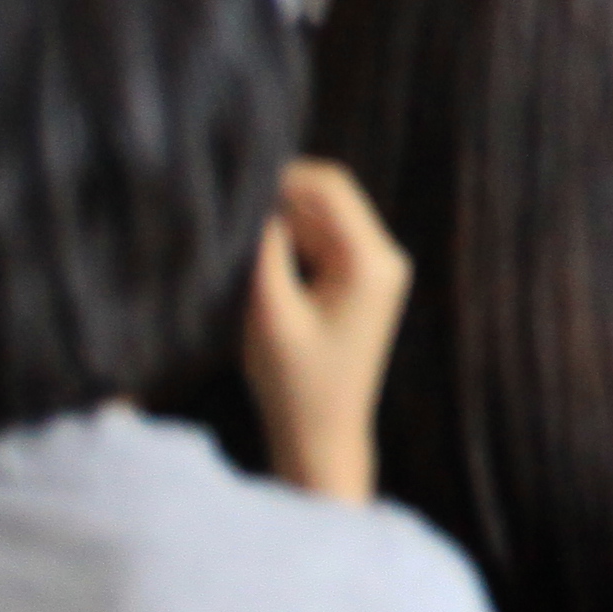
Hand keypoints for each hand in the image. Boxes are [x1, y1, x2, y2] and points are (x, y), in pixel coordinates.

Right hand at [246, 158, 412, 504]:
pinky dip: (290, 243)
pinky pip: (322, 242)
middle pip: (327, 199)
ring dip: (280, 222)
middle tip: (228, 208)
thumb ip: (264, 250)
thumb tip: (256, 194)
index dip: (282, 174)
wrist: (322, 437)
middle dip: (278, 198)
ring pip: (320, 219)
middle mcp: (384, 257)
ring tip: (237, 238)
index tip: (234, 179)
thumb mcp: (269, 312)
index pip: (329, 187)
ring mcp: (375, 270)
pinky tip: (257, 259)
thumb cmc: (293, 383)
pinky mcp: (359, 283)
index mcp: (371, 261)